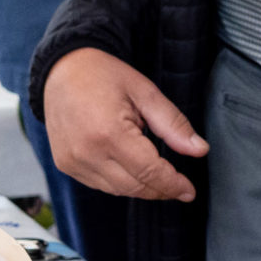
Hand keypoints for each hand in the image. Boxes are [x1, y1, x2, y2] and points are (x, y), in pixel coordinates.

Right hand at [41, 48, 206, 201]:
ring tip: (153, 170)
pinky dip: (119, 182)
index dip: (173, 185)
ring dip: (140, 187)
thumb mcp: (145, 92)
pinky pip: (100, 185)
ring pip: (117, 190)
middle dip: (160, 189)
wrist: (62, 69)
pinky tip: (129, 167)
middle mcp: (87, 152)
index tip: (188, 191)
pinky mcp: (66, 165)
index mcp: (109, 133)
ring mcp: (73, 161)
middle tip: (178, 185)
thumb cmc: (103, 75)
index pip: (149, 173)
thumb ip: (173, 124)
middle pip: (134, 187)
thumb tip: (199, 150)